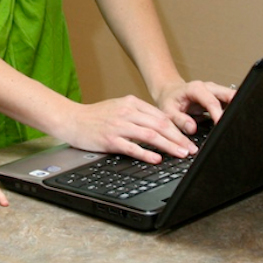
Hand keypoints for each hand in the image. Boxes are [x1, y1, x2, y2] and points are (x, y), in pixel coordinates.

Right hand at [56, 95, 199, 163]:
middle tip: (191, 150)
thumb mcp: (118, 108)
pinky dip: (147, 153)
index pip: (160, 116)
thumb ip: (138, 115)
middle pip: (159, 126)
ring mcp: (118, 126)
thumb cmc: (95, 116)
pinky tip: (157, 159)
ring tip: (181, 154)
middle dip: (179, 139)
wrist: (71, 119)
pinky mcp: (110, 139)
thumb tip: (160, 126)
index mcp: (130, 103)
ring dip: (169, 146)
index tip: (189, 139)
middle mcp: (126, 112)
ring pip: (150, 136)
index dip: (178, 129)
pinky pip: (132, 147)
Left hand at [153, 79, 237, 133]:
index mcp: (196, 89)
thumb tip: (191, 128)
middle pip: (229, 95)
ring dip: (235, 111)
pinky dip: (232, 112)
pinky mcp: (219, 98)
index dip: (219, 114)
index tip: (222, 125)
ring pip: (233, 98)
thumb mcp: (168, 111)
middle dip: (235, 108)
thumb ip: (179, 119)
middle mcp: (208, 88)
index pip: (212, 101)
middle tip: (236, 124)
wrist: (170, 93)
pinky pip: (230, 104)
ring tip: (233, 125)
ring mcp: (215, 92)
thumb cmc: (169, 100)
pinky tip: (230, 122)